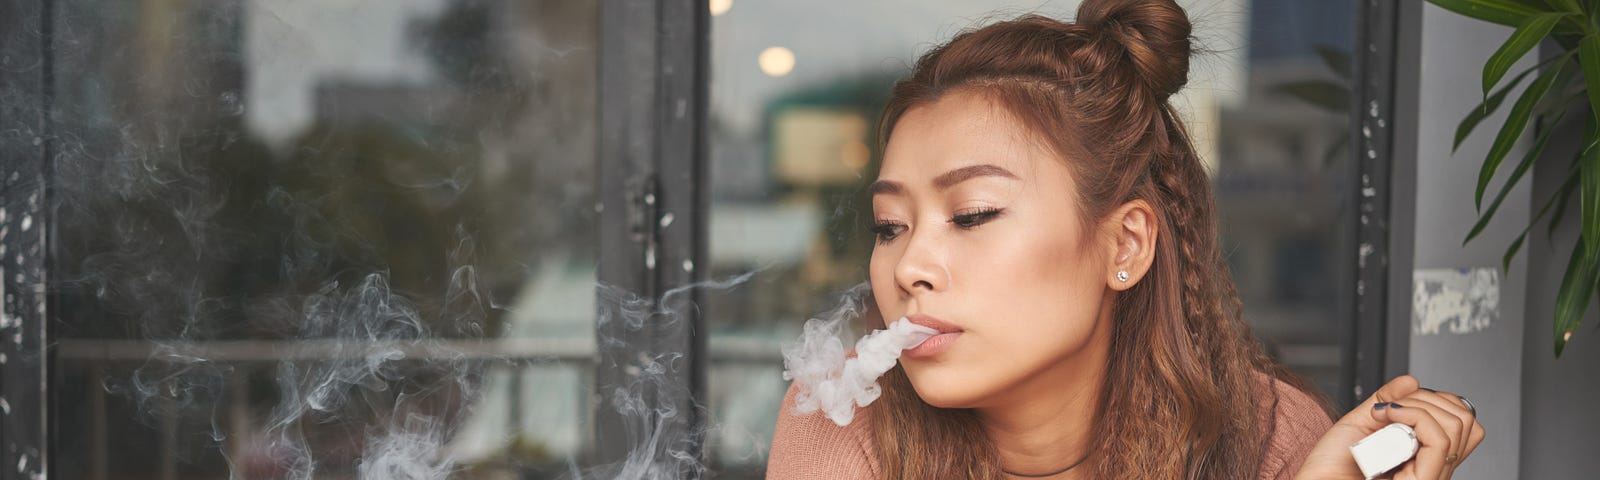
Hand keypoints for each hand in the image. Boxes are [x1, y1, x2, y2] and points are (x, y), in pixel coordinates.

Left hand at [1293, 375, 1484, 479]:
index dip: (1438, 399)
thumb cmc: (1328, 469)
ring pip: (1456, 426)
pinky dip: (1415, 416)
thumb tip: (1412, 381)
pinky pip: (1438, 441)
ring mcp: (1430, 475)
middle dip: (1429, 398)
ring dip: (1418, 405)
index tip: (1400, 401)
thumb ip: (1386, 401)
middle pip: (1466, 420)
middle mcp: (1432, 467)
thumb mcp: (1359, 424)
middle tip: (1392, 407)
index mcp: (1423, 456)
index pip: (1462, 423)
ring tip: (1385, 413)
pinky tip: (1387, 416)